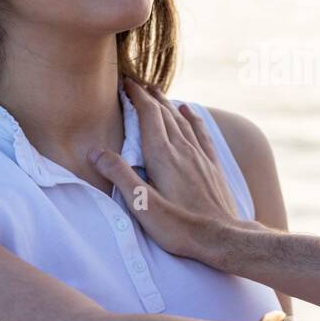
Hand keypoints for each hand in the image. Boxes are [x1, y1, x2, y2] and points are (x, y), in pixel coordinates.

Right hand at [88, 78, 255, 260]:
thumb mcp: (143, 205)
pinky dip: (193, 118)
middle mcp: (183, 150)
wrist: (223, 238)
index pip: (148, 115)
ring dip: (168, 103)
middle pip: (165, 113)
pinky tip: (190, 111)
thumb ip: (120, 176)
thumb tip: (96, 151)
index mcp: (163, 156)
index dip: (136, 97)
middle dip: (149, 96)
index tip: (125, 82)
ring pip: (182, 120)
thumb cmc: (181, 227)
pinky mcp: (212, 166)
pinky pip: (201, 133)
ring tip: (157, 92)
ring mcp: (200, 156)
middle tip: (137, 83)